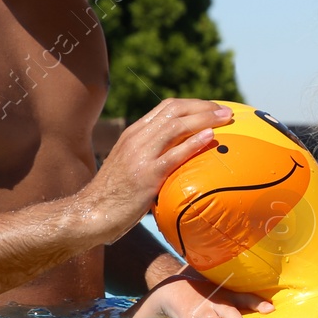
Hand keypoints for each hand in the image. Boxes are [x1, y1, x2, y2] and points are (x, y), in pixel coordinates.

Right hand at [79, 98, 232, 245]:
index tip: (213, 108)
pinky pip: (173, 155)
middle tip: (226, 111)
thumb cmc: (116, 194)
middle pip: (174, 111)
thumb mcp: (132, 164)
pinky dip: (194, 143)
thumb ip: (153, 154)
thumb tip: (184, 154)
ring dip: (204, 119)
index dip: (193, 104)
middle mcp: (136, 139)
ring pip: (175, 127)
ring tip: (225, 119)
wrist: (91, 213)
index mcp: (134, 133)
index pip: (167, 107)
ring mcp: (140, 156)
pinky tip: (210, 138)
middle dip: (203, 107)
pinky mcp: (145, 176)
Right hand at [123, 269, 273, 317]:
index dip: (257, 303)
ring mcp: (204, 313)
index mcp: (226, 296)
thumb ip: (239, 302)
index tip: (270, 309)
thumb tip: (265, 309)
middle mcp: (217, 304)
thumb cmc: (202, 294)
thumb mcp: (220, 293)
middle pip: (232, 316)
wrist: (172, 290)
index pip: (245, 297)